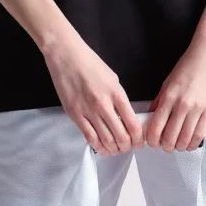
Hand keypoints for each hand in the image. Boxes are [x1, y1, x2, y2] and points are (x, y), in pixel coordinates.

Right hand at [43, 28, 142, 155]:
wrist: (66, 56)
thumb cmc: (89, 64)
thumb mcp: (113, 79)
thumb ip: (120, 99)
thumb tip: (126, 117)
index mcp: (116, 94)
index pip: (133, 124)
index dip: (138, 138)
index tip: (139, 141)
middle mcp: (103, 104)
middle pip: (121, 136)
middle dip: (128, 146)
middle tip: (129, 147)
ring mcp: (88, 111)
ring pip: (106, 140)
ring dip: (114, 149)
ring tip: (117, 149)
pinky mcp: (75, 115)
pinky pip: (89, 137)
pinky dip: (99, 147)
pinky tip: (103, 149)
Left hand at [145, 31, 205, 150]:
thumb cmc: (188, 65)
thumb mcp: (168, 82)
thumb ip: (159, 102)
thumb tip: (151, 119)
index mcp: (169, 97)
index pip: (156, 128)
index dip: (152, 140)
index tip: (152, 141)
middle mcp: (183, 105)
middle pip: (170, 138)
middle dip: (165, 146)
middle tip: (164, 144)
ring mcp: (198, 109)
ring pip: (185, 140)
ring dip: (178, 147)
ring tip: (177, 144)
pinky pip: (200, 135)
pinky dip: (192, 144)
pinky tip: (188, 143)